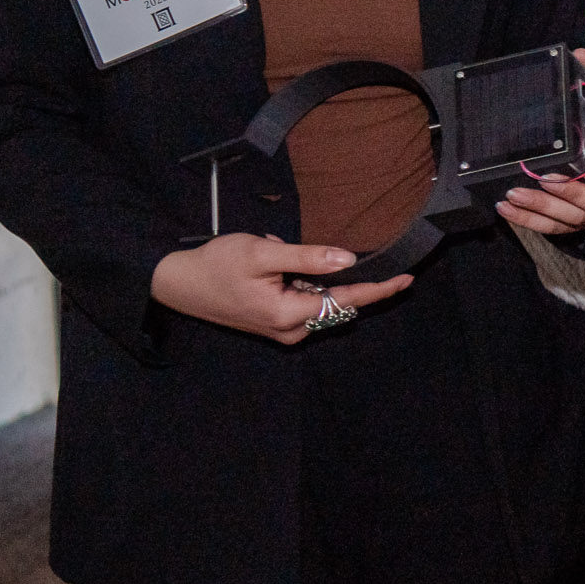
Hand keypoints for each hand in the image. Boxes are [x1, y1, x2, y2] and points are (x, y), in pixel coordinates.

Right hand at [151, 235, 412, 344]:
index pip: (347, 302)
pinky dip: (297, 281)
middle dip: (332, 274)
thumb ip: (307, 258)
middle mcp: (292, 331)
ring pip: (318, 301)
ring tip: (274, 256)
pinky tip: (272, 266)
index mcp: (289, 315)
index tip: (406, 279)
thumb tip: (347, 260)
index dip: (379, 289)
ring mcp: (283, 331)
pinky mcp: (275, 325)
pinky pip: (303, 302)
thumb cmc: (216, 265)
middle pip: (336, 303)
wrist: (178, 284)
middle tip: (303, 252)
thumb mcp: (262, 254)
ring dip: (309, 275)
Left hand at [499, 49, 584, 235]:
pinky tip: (506, 206)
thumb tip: (579, 53)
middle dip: (575, 192)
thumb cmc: (582, 136)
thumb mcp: (584, 110)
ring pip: (573, 218)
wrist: (570, 161)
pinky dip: (527, 219)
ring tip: (516, 191)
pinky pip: (549, 228)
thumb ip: (584, 82)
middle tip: (549, 179)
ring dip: (544, 207)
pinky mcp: (565, 223)